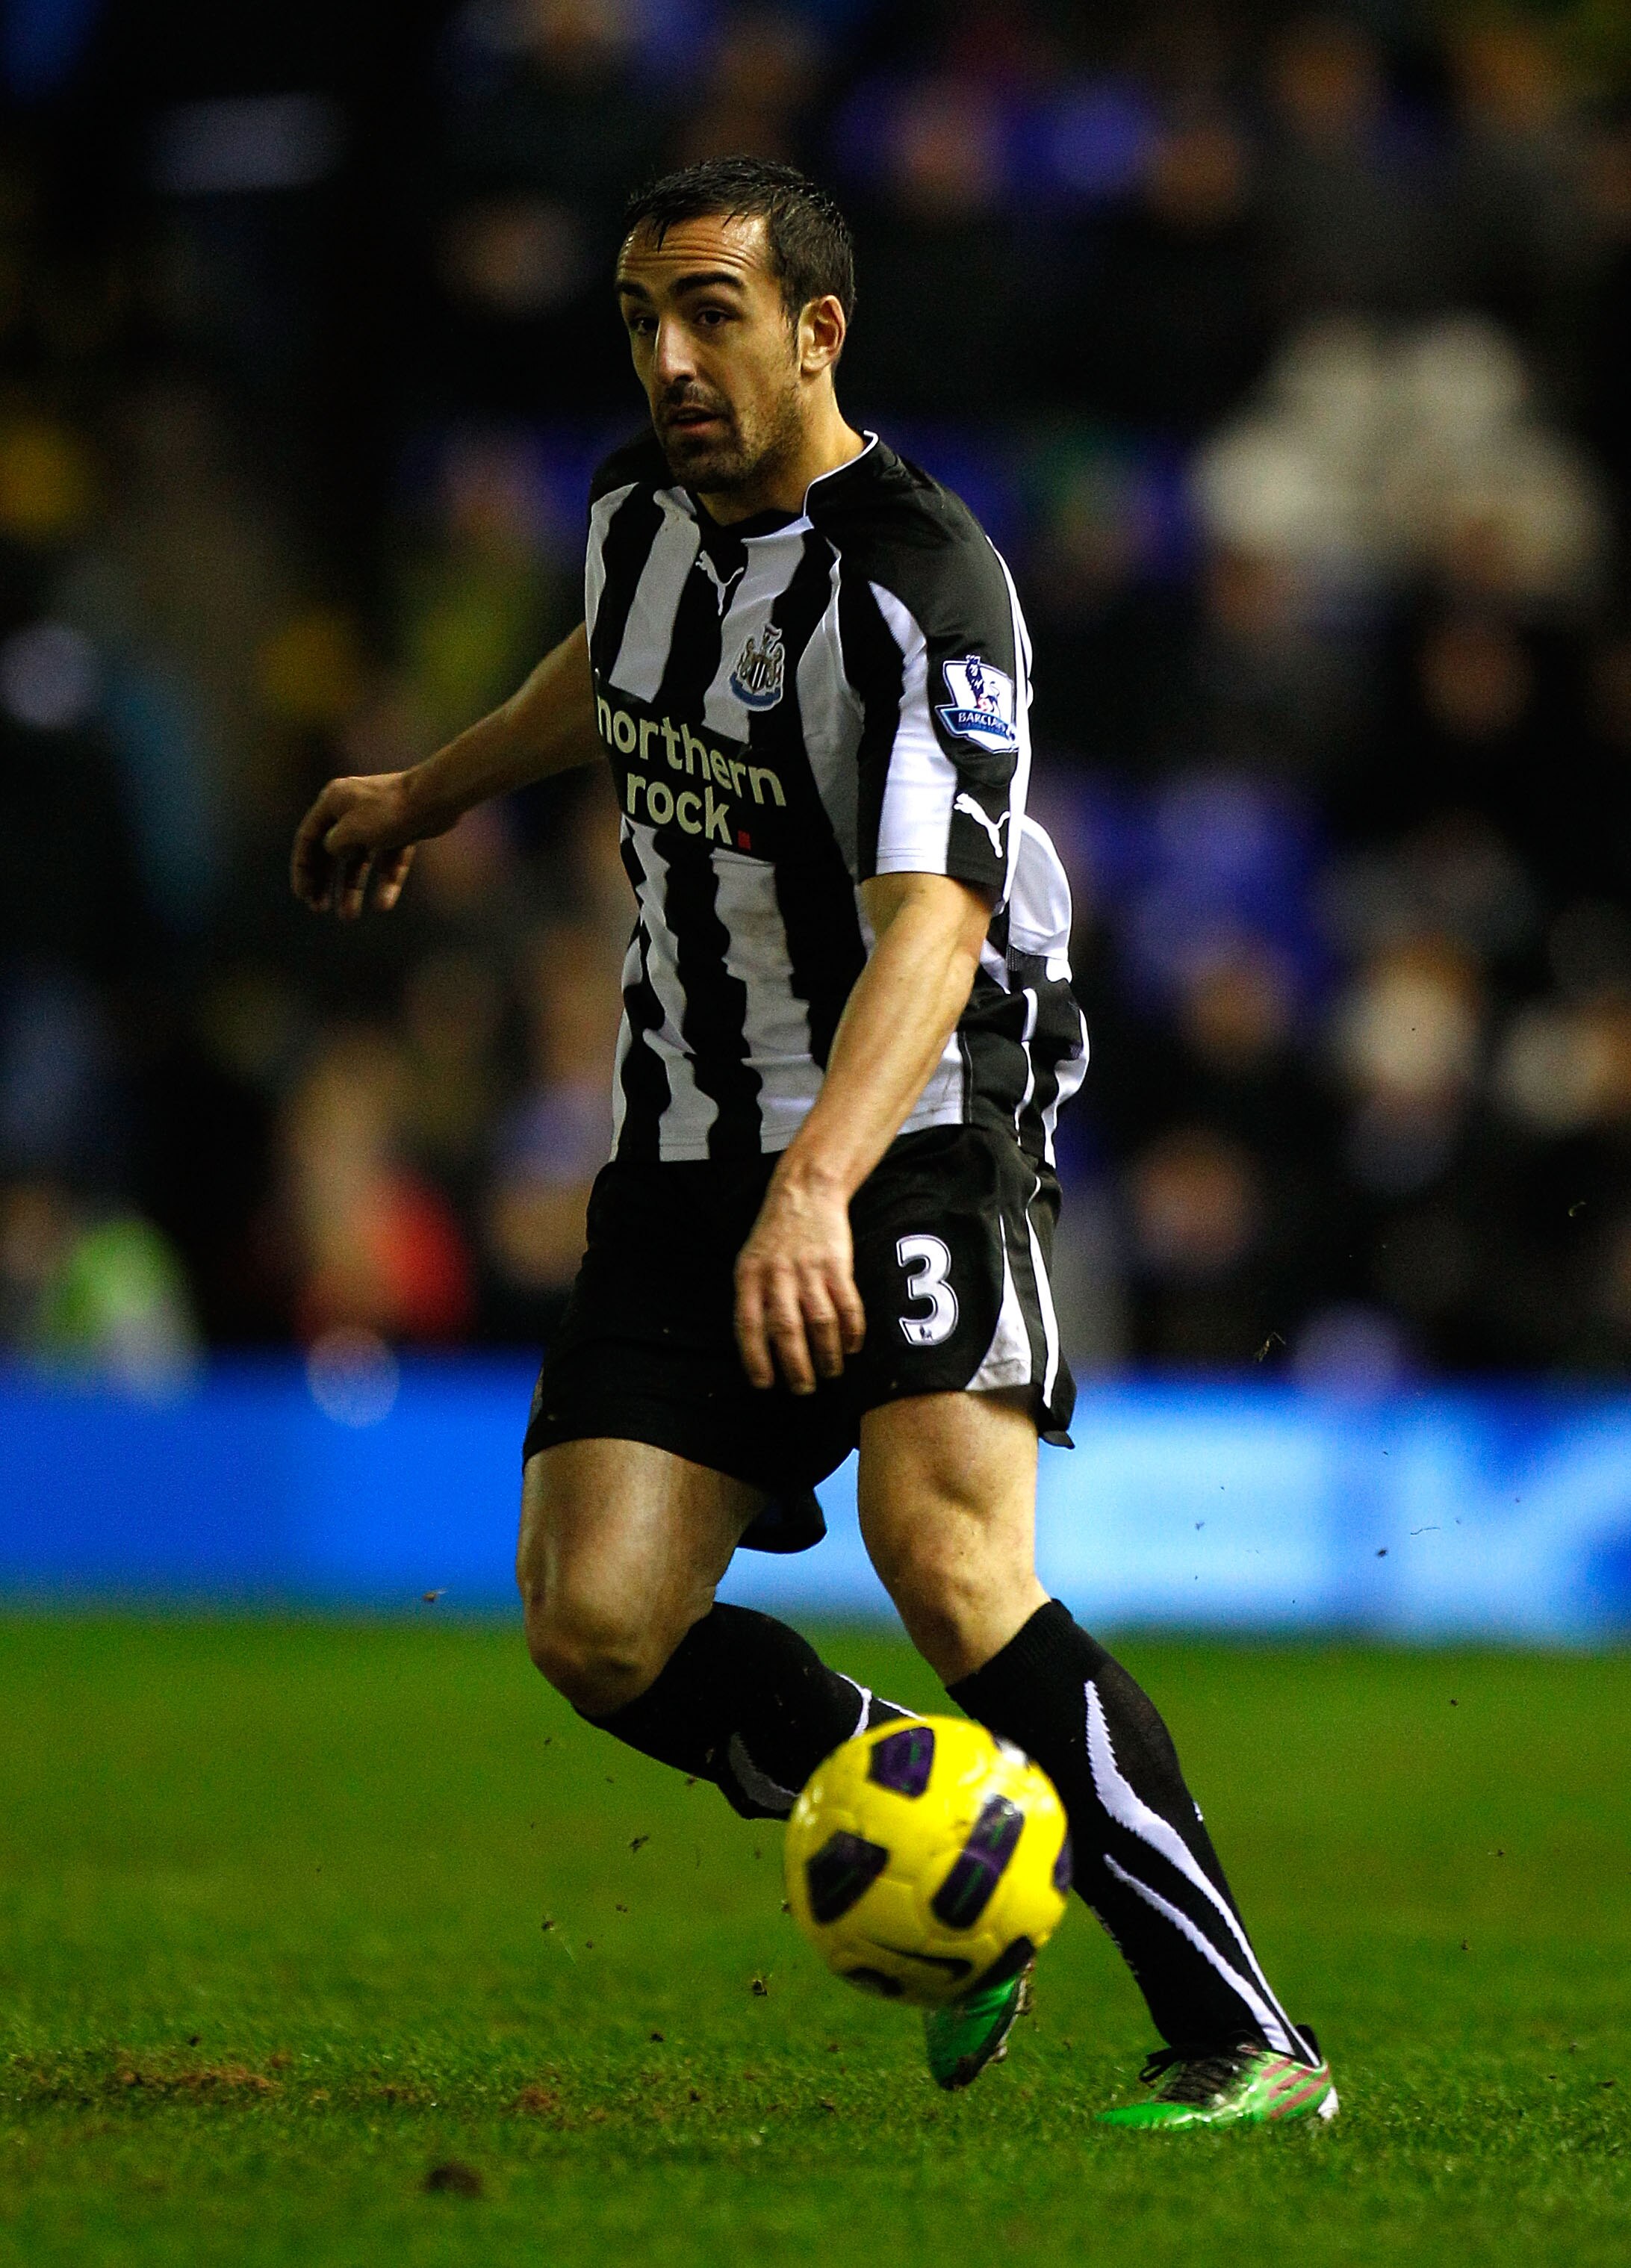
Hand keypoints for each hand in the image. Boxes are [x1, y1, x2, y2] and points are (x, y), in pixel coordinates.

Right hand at [290, 770, 436, 918]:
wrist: (434, 799)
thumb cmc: (389, 812)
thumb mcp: (350, 831)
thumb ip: (333, 846)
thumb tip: (333, 852)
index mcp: (332, 802)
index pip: (308, 838)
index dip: (302, 869)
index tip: (303, 896)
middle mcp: (351, 810)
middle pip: (330, 851)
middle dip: (324, 882)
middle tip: (318, 909)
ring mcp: (377, 822)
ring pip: (360, 861)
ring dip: (352, 889)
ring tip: (348, 917)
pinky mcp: (401, 832)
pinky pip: (389, 861)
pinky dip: (386, 881)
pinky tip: (383, 905)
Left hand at [734, 1165, 866, 1394]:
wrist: (805, 1192)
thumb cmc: (774, 1236)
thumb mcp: (750, 1262)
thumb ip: (752, 1299)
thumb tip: (758, 1349)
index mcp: (750, 1277)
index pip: (749, 1327)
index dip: (756, 1359)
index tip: (764, 1384)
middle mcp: (777, 1275)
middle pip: (788, 1331)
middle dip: (797, 1367)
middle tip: (804, 1389)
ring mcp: (809, 1269)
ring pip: (821, 1323)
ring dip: (827, 1354)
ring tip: (830, 1372)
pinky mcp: (837, 1264)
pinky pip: (847, 1305)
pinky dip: (851, 1331)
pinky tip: (851, 1347)